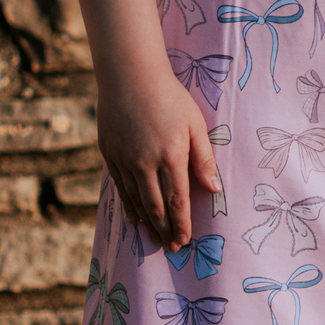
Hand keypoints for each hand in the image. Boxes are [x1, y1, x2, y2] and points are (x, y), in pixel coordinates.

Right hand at [96, 60, 220, 251]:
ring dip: (147, 223)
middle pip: (157, 207)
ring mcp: (125, 160)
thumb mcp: (195, 125)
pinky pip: (119, 187)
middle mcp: (146, 163)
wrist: (130, 76)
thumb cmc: (170, 97)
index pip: (178, 201)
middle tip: (171, 248)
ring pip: (137, 200)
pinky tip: (135, 218)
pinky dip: (128, 206)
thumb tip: (214, 190)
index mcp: (171, 156)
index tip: (185, 241)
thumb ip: (204, 158)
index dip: (182, 224)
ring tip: (155, 239)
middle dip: (165, 230)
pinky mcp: (110, 154)